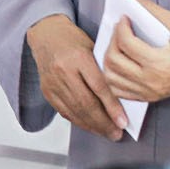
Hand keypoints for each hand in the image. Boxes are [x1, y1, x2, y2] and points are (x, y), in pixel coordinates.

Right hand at [26, 14, 126, 138]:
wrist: (46, 34)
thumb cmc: (74, 40)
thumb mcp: (94, 48)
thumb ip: (103, 71)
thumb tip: (121, 97)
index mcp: (79, 57)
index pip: (98, 87)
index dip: (112, 107)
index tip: (123, 122)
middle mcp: (63, 71)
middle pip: (86, 103)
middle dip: (103, 122)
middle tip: (117, 133)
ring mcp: (53, 83)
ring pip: (75, 111)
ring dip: (92, 126)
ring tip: (107, 134)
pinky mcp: (47, 91)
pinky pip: (64, 111)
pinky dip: (79, 121)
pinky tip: (90, 127)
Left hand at [101, 0, 169, 103]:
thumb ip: (151, 10)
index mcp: (159, 63)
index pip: (126, 43)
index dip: (120, 26)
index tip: (124, 18)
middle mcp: (151, 80)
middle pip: (114, 61)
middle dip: (112, 41)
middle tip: (119, 31)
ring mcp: (148, 92)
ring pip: (111, 78)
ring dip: (109, 60)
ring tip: (117, 46)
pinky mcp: (148, 97)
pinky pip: (119, 90)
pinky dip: (114, 76)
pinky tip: (120, 63)